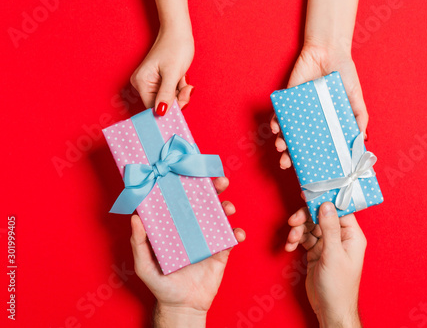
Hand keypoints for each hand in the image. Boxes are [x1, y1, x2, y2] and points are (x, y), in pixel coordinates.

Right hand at [130, 28, 194, 115]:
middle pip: (161, 104)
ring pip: (169, 99)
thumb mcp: (172, 73)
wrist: (179, 31)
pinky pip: (171, 92)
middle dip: (177, 99)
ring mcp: (152, 82)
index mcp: (141, 82)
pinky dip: (179, 88)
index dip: (168, 109)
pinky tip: (182, 78)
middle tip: (187, 89)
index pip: (152, 107)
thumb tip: (161, 112)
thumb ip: (166, 94)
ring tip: (184, 80)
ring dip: (180, 93)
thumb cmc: (175, 47)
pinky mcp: (160, 81)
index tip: (182, 104)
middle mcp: (143, 84)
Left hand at [130, 177, 244, 326]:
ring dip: (227, 207)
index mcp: (175, 226)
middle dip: (214, 189)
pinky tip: (236, 234)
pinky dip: (237, 234)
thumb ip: (140, 243)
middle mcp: (192, 228)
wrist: (183, 307)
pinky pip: (231, 239)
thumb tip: (136, 218)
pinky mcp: (221, 252)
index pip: (182, 200)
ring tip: (228, 207)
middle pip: (205, 202)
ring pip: (220, 216)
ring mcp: (208, 239)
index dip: (188, 185)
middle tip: (220, 182)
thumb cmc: (161, 285)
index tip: (192, 172)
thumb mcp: (144, 265)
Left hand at [271, 44, 367, 168]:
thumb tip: (362, 141)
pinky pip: (278, 114)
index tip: (308, 172)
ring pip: (286, 132)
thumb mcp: (356, 99)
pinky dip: (275, 122)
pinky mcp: (288, 100)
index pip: (318, 146)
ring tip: (281, 147)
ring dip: (281, 142)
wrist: (328, 51)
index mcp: (327, 125)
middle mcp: (311, 121)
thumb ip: (359, 118)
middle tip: (286, 164)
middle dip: (290, 156)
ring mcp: (298, 112)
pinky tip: (276, 128)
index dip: (312, 159)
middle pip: (299, 143)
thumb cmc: (344, 75)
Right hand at [285, 202, 365, 327]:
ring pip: (309, 226)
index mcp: (351, 235)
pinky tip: (289, 246)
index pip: (338, 210)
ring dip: (298, 230)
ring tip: (291, 239)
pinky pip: (303, 238)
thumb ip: (329, 228)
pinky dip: (295, 240)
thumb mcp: (333, 254)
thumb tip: (326, 204)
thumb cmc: (339, 286)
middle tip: (292, 221)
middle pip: (320, 216)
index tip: (308, 195)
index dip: (323, 201)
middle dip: (304, 218)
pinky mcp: (315, 251)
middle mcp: (340, 237)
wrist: (330, 309)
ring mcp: (327, 244)